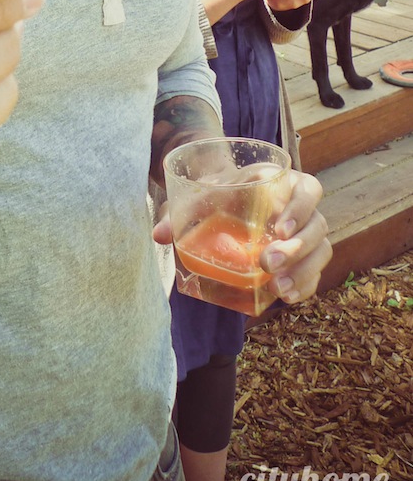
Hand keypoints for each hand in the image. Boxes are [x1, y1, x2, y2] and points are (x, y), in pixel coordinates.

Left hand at [152, 169, 330, 304]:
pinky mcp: (304, 258)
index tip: (279, 228)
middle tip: (267, 264)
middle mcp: (300, 207)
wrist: (223, 207)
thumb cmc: (215, 197)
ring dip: (304, 271)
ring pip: (321, 250)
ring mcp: (306, 234)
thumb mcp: (198, 198)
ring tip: (279, 289)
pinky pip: (316, 273)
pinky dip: (305, 286)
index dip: (300, 208)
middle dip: (297, 247)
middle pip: (317, 225)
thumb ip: (179, 213)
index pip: (307, 189)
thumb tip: (159, 235)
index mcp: (280, 182)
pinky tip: (288, 298)